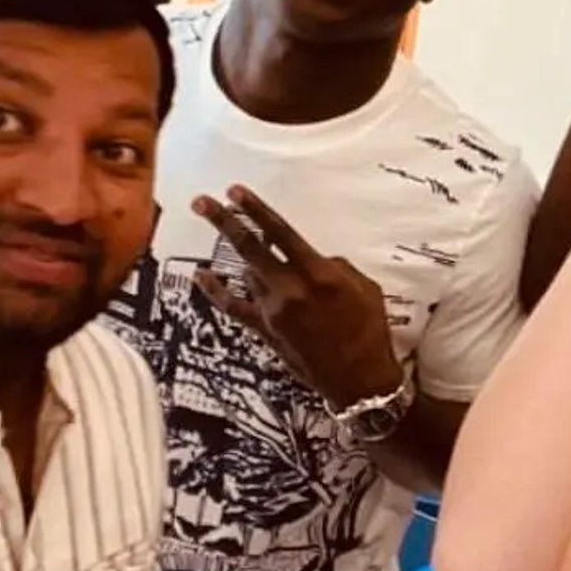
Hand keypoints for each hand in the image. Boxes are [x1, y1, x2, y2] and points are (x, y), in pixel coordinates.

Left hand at [192, 187, 403, 409]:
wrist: (359, 379)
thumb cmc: (369, 331)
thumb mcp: (365, 288)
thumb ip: (336, 267)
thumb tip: (314, 259)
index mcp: (319, 274)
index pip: (280, 233)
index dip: (255, 210)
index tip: (235, 191)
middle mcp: (291, 288)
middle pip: (249, 248)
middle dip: (224, 222)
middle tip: (202, 203)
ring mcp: (274, 310)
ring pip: (247, 273)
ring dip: (245, 259)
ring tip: (238, 243)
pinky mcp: (266, 330)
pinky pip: (234, 307)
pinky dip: (215, 291)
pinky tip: (200, 276)